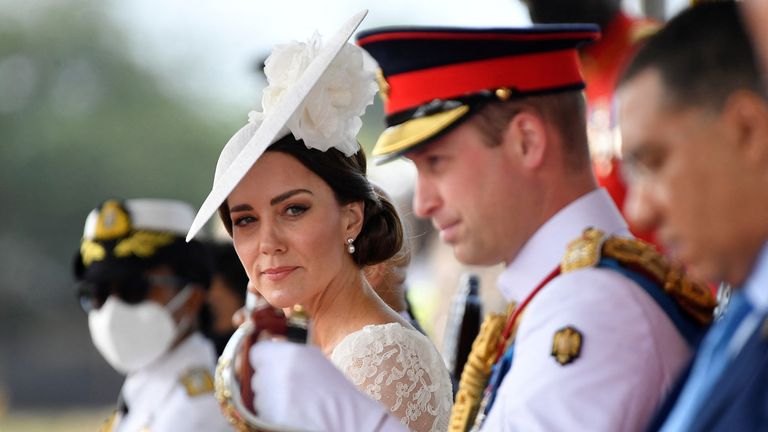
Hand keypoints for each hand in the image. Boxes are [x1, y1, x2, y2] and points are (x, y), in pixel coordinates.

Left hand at [249, 341, 406, 431]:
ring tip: (294, 402)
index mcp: (288, 354)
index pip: (256, 352)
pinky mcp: (267, 418)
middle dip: (268, 379)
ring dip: (269, 397)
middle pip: (256, 374)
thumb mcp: (314, 359)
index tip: (271, 363)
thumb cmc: (334, 390)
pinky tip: (291, 413)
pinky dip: (271, 413)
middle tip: (289, 386)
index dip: (264, 358)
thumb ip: (289, 351)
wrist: (343, 420)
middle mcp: (274, 374)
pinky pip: (261, 412)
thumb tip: (268, 349)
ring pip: (258, 395)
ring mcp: (269, 398)